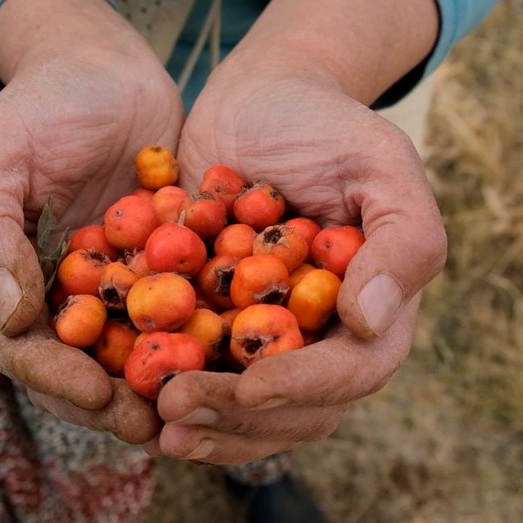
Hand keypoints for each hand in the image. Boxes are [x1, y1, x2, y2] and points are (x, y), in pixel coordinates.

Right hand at [0, 0, 183, 443]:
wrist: (105, 67)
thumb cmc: (40, 104)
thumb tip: (9, 315)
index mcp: (4, 281)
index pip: (21, 349)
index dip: (56, 379)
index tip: (96, 393)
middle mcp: (57, 299)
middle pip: (78, 371)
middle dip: (115, 403)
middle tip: (157, 424)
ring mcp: (111, 291)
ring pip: (133, 355)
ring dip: (162, 387)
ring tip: (199, 407)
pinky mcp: (161, 275)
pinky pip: (180, 317)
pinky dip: (202, 341)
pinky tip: (236, 358)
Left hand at [148, 61, 446, 464]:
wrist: (259, 98)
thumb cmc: (327, 126)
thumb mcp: (379, 162)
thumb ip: (403, 239)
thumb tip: (370, 323)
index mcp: (371, 311)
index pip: (350, 372)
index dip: (302, 387)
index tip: (249, 386)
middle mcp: (320, 339)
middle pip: (292, 412)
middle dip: (236, 419)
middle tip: (176, 408)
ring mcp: (263, 339)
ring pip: (241, 412)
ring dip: (199, 424)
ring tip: (149, 421)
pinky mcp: (211, 325)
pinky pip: (191, 373)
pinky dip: (159, 389)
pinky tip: (120, 390)